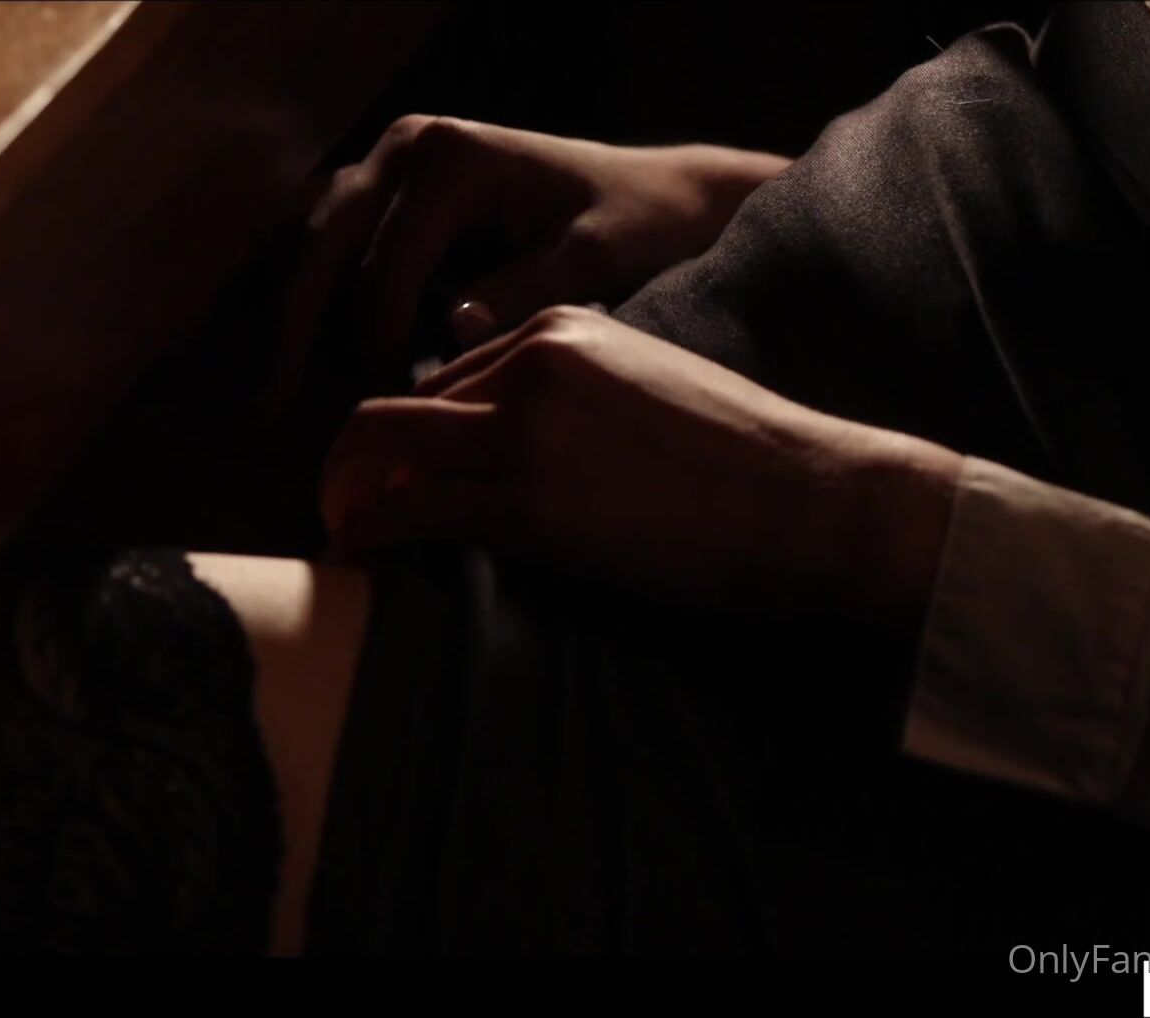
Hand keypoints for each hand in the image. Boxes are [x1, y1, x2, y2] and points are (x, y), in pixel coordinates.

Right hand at [275, 115, 789, 402]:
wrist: (661, 195)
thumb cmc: (637, 222)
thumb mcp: (594, 258)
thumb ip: (525, 289)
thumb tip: (452, 330)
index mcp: (452, 158)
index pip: (388, 262)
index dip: (374, 342)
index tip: (377, 410)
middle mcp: (411, 149)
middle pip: (326, 241)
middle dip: (301, 327)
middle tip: (278, 406)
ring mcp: (397, 165)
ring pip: (321, 242)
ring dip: (300, 317)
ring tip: (278, 398)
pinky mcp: (398, 194)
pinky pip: (344, 249)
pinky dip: (327, 306)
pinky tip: (313, 370)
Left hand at [319, 306, 964, 618]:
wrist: (813, 497)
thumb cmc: (750, 458)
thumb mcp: (653, 384)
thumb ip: (580, 395)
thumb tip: (522, 446)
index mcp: (565, 329)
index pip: (447, 375)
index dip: (408, 430)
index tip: (388, 470)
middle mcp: (534, 363)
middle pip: (398, 404)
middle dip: (351, 457)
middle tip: (336, 503)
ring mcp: (529, 432)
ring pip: (383, 448)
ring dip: (344, 493)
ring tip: (337, 532)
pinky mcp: (532, 505)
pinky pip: (414, 512)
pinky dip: (371, 533)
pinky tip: (357, 555)